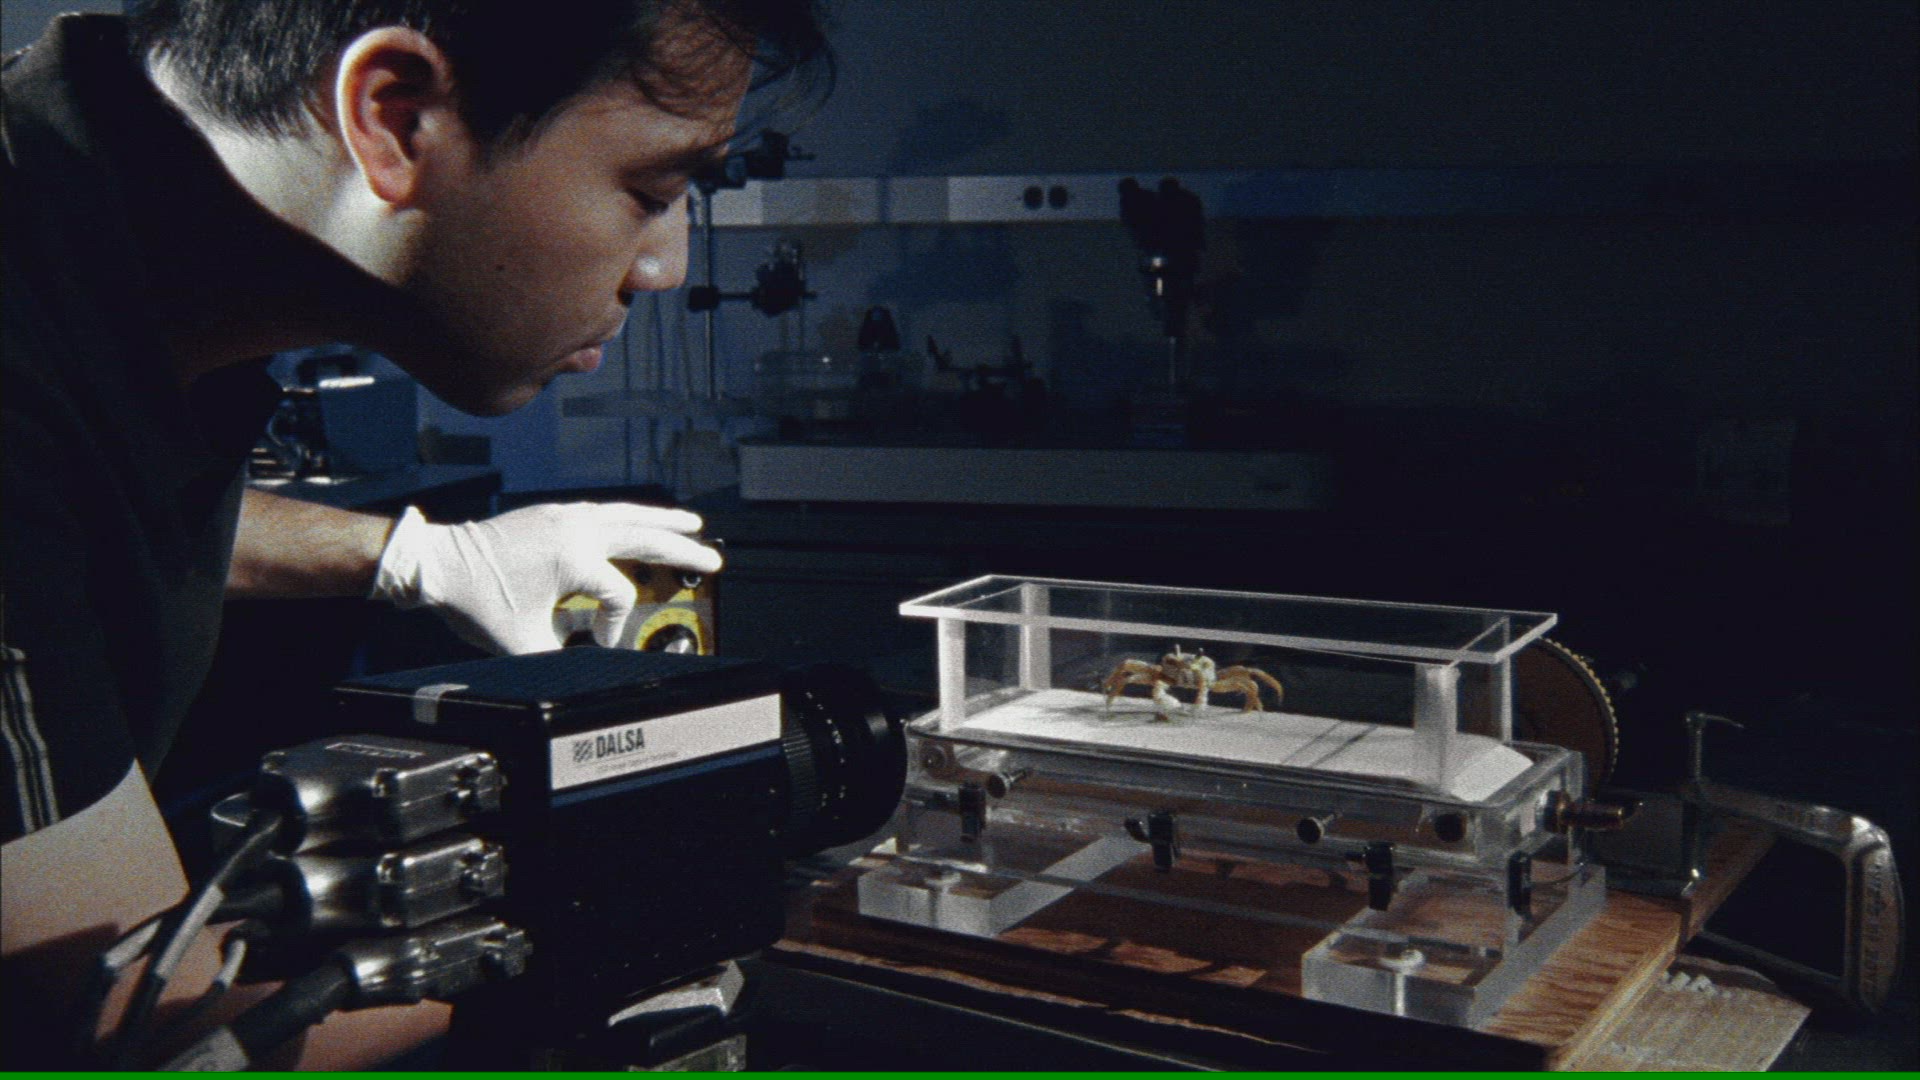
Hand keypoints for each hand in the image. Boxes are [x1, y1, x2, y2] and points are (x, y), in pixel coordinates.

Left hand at [369, 503, 721, 653]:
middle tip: (714, 559)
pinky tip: (635, 519)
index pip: (618, 595)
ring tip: (689, 525)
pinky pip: (601, 511)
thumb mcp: (521, 640)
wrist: (436, 563)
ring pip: (625, 515)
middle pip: (643, 538)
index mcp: (574, 557)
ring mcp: (563, 517)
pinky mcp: (550, 515)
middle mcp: (575, 530)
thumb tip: (585, 665)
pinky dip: (626, 515)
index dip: (614, 625)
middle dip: (682, 551)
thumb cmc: (474, 598)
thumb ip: (561, 656)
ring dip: (660, 521)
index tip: (596, 641)